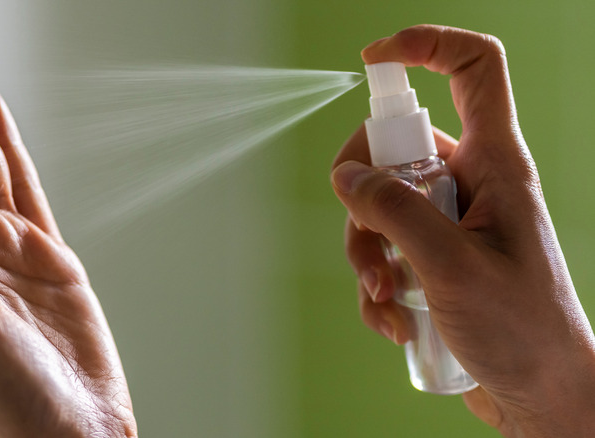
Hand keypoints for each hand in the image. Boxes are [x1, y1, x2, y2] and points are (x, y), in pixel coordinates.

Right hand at [331, 26, 594, 436]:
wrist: (541, 394)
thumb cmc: (524, 331)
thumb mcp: (453, 268)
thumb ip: (396, 212)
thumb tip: (347, 177)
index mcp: (495, 165)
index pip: (474, 69)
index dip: (426, 46)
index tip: (373, 59)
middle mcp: (471, 184)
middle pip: (396, 147)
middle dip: (363, 195)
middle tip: (369, 238)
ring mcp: (449, 222)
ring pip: (379, 206)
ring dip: (366, 255)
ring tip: (386, 298)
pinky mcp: (432, 258)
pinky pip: (383, 250)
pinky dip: (376, 285)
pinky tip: (395, 321)